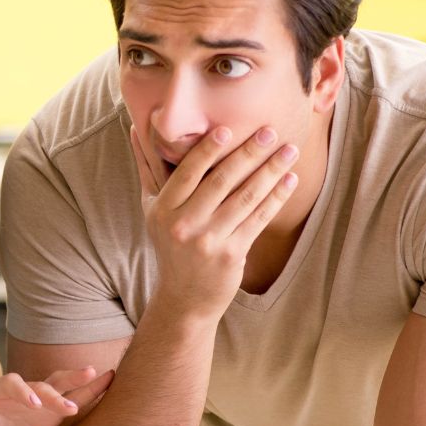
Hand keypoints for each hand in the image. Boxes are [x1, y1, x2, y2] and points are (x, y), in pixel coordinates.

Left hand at [0, 367, 113, 425]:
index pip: (8, 383)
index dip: (21, 391)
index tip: (34, 405)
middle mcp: (19, 391)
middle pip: (38, 383)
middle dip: (54, 392)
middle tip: (68, 407)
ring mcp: (38, 399)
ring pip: (58, 385)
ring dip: (76, 381)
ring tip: (98, 375)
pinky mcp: (51, 412)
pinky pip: (73, 398)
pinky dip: (89, 391)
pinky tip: (108, 381)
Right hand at [130, 124, 298, 321]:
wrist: (184, 298)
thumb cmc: (170, 244)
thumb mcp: (151, 209)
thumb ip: (147, 168)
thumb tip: (135, 127)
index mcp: (163, 209)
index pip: (188, 172)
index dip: (208, 150)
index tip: (229, 128)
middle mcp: (183, 225)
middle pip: (221, 181)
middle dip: (249, 153)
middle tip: (270, 131)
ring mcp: (208, 241)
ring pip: (245, 198)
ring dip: (271, 171)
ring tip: (290, 151)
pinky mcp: (231, 255)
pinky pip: (258, 219)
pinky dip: (277, 198)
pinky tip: (290, 180)